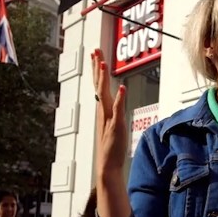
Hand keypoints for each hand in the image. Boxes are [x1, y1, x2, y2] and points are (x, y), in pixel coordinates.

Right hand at [91, 49, 127, 175]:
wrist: (108, 166)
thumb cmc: (111, 148)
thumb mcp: (114, 126)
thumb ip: (115, 112)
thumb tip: (118, 99)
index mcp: (103, 110)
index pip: (99, 85)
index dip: (97, 69)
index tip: (95, 55)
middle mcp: (104, 112)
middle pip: (99, 85)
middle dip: (97, 67)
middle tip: (95, 50)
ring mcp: (109, 118)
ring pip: (105, 95)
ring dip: (103, 79)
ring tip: (102, 64)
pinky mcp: (116, 127)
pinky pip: (118, 111)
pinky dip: (119, 99)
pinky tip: (122, 88)